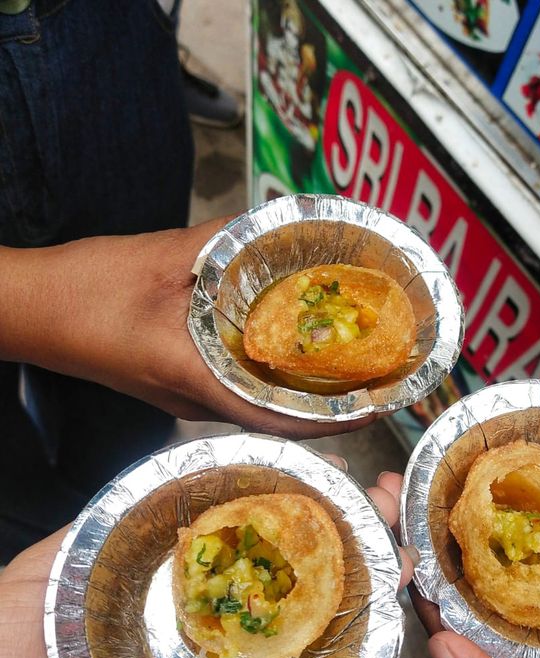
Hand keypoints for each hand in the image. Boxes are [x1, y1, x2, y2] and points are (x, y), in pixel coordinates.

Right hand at [0, 219, 371, 438]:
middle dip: (324, 409)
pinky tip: (286, 357)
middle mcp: (193, 398)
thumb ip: (222, 240)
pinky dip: (268, 382)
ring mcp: (182, 397)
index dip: (328, 420)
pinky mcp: (175, 385)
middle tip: (370, 386)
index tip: (372, 410)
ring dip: (298, 397)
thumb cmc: (86, 290)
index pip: (274, 415)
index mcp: (192, 375)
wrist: (31, 310)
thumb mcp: (162, 256)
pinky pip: (232, 392)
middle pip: (272, 417)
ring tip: (341, 374)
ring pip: (254, 406)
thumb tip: (274, 221)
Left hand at [0, 469, 408, 657]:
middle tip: (387, 511)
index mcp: (158, 594)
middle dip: (340, 548)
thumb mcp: (49, 573)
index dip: (288, 505)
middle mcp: (195, 639)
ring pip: (296, 654)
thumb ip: (115, 527)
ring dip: (355, 610)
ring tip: (398, 564)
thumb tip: (188, 468)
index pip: (237, 541)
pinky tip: (374, 644)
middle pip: (279, 593)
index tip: (336, 476)